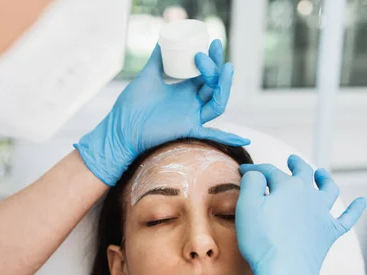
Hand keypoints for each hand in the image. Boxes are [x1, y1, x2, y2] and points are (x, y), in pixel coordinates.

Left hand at [75, 39, 248, 185]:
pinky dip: (228, 139)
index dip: (212, 59)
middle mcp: (191, 104)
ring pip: (217, 103)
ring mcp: (191, 117)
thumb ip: (156, 59)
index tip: (211, 42)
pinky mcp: (187, 130)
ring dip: (224, 86)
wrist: (120, 128)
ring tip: (226, 68)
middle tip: (213, 48)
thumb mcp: (146, 76)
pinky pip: (211, 135)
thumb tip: (162, 40)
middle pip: (214, 85)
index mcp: (184, 91)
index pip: (205, 74)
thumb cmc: (131, 105)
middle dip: (217, 66)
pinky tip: (245, 141)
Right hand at [235, 155, 366, 274]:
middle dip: (296, 164)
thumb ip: (252, 183)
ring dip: (326, 179)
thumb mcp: (247, 206)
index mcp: (288, 186)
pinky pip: (347, 218)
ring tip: (322, 173)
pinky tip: (362, 202)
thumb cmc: (263, 240)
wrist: (285, 271)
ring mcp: (322, 214)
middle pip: (304, 173)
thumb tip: (257, 174)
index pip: (270, 171)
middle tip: (292, 159)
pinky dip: (356, 209)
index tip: (245, 171)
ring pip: (329, 189)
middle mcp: (309, 195)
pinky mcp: (330, 233)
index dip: (255, 170)